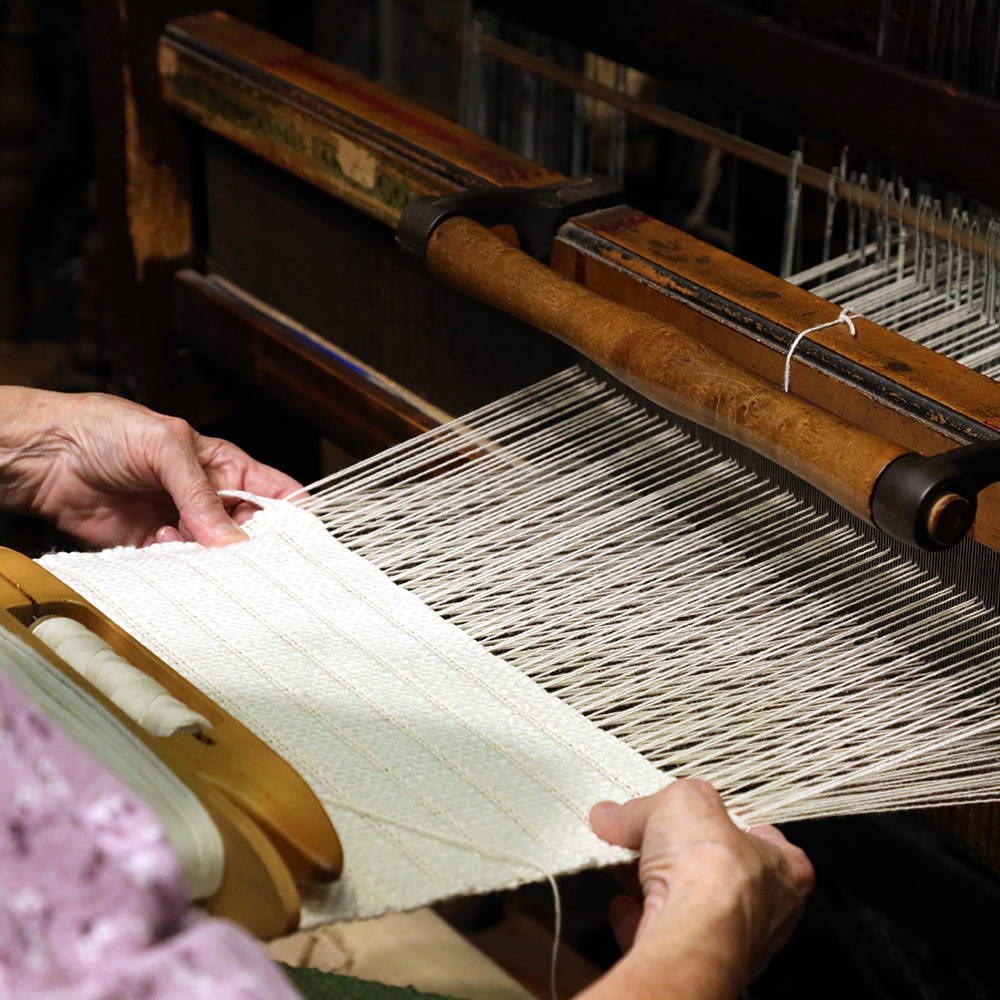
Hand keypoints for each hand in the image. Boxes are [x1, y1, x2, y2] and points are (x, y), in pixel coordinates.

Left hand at [0, 388, 302, 548]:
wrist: (46, 455)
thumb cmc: (107, 430)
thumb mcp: (167, 447)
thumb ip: (201, 495)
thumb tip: (232, 541)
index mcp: (226, 466)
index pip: (277, 494)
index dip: (293, 518)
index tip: (295, 541)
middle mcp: (210, 498)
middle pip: (251, 532)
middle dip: (250, 545)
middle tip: (239, 552)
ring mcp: (183, 524)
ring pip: (216, 555)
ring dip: (207, 555)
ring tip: (179, 535)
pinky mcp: (154, 548)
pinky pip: (180, 567)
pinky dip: (178, 565)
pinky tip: (157, 542)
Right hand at [580, 780, 812, 999]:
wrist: (691, 937)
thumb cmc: (712, 871)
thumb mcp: (682, 801)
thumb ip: (645, 806)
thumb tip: (616, 814)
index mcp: (783, 869)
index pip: (761, 836)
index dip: (723, 816)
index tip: (694, 808)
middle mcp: (765, 911)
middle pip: (713, 870)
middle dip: (671, 851)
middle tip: (641, 833)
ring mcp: (730, 943)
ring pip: (688, 905)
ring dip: (651, 883)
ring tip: (621, 863)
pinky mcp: (695, 965)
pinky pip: (665, 937)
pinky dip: (641, 920)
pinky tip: (623, 905)